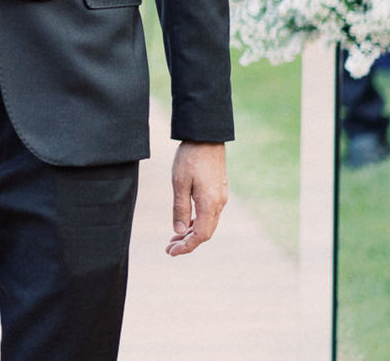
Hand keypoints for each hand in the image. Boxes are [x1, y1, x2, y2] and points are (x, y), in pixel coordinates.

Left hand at [166, 141, 226, 256]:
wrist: (206, 136)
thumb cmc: (190, 157)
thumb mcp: (179, 182)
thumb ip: (180, 208)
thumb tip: (178, 231)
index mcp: (209, 204)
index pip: (200, 235)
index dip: (186, 247)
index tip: (171, 252)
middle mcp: (219, 203)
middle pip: (205, 233)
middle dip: (187, 243)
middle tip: (169, 248)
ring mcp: (221, 197)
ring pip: (208, 224)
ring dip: (191, 233)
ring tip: (174, 238)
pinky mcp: (219, 190)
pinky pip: (209, 214)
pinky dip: (197, 222)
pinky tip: (185, 222)